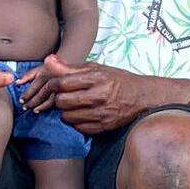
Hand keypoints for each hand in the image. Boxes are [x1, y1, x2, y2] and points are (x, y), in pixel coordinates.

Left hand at [14, 56, 65, 112]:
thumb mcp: (42, 68)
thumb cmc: (56, 69)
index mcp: (46, 69)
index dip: (27, 93)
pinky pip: (54, 101)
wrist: (77, 71)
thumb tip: (17, 83)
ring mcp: (60, 85)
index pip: (34, 84)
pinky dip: (45, 106)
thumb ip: (29, 75)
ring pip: (46, 98)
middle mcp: (53, 76)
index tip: (21, 100)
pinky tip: (40, 110)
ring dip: (37, 105)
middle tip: (24, 106)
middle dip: (31, 100)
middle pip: (39, 91)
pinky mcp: (66, 92)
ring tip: (32, 110)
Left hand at [30, 55, 153, 134]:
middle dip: (59, 99)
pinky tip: (83, 114)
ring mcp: (101, 114)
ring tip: (74, 106)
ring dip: (66, 112)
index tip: (54, 85)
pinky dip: (76, 122)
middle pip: (61, 102)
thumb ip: (70, 67)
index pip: (62, 83)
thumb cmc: (116, 80)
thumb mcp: (96, 69)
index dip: (52, 85)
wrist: (142, 97)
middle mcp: (99, 96)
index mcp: (97, 78)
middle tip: (65, 96)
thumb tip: (47, 60)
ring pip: (67, 117)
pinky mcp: (103, 127)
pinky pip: (77, 128)